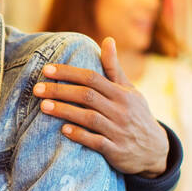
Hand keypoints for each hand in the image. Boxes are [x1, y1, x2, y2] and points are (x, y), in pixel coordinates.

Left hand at [33, 37, 169, 176]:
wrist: (155, 150)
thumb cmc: (135, 114)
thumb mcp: (129, 91)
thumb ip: (114, 68)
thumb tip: (108, 39)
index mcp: (121, 93)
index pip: (92, 77)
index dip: (68, 72)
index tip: (47, 69)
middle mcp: (120, 110)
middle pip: (87, 96)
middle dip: (60, 90)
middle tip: (37, 88)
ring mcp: (118, 131)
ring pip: (89, 118)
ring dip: (65, 111)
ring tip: (43, 106)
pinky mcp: (116, 151)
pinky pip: (96, 142)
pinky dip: (80, 135)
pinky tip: (63, 130)